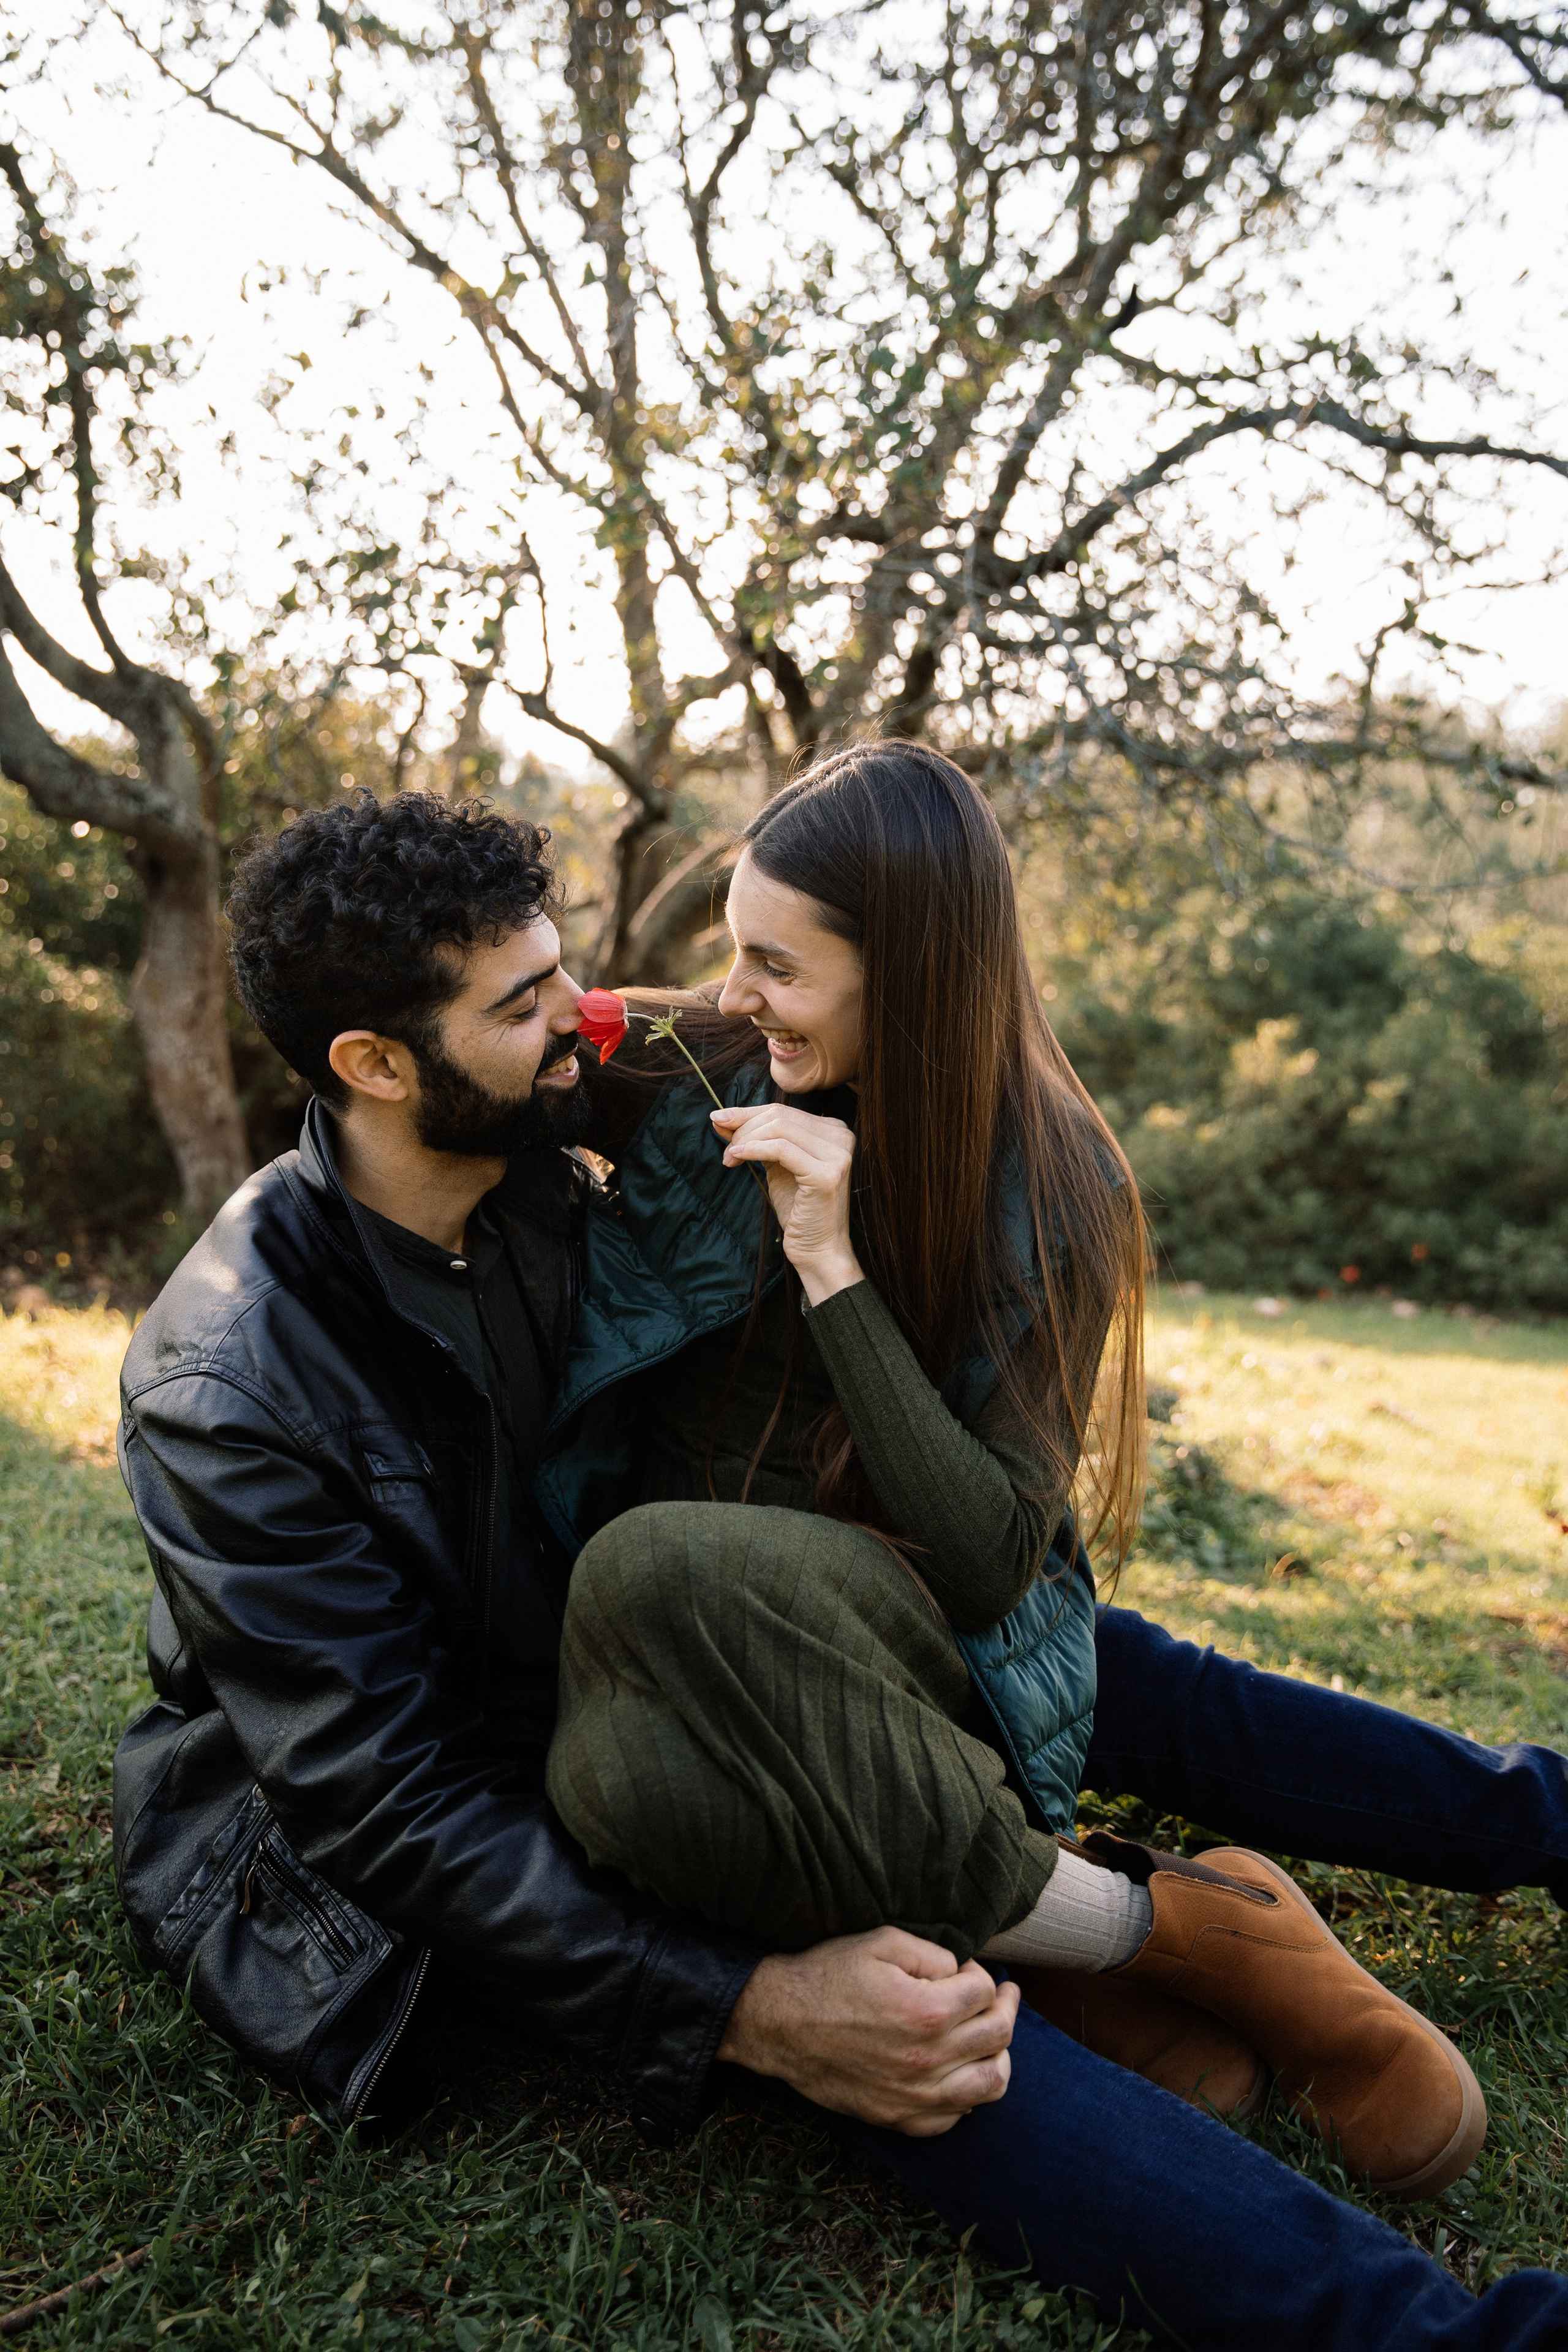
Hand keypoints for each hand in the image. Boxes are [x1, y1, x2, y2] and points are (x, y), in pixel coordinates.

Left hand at [710, 1103, 862, 1303]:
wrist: (818, 1249)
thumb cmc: (798, 1209)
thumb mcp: (776, 1166)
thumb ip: (757, 1139)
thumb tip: (722, 1118)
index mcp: (834, 1130)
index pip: (783, 1110)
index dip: (746, 1113)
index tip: (718, 1120)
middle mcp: (841, 1137)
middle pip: (779, 1115)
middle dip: (744, 1127)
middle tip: (725, 1149)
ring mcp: (837, 1155)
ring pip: (778, 1128)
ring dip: (746, 1140)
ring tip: (730, 1159)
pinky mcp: (826, 1174)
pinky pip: (781, 1149)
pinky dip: (753, 1149)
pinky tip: (738, 1157)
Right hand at [716, 1926, 1018, 2135]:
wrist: (779, 2022)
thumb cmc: (828, 1975)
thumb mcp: (882, 1942)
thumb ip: (934, 1954)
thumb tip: (963, 1972)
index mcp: (927, 2011)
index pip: (985, 1992)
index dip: (981, 1974)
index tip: (967, 1970)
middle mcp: (927, 2059)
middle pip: (998, 2037)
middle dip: (1007, 2009)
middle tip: (1005, 1997)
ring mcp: (914, 2095)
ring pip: (990, 2085)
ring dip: (1001, 2057)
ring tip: (995, 2040)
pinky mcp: (897, 2117)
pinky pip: (952, 2117)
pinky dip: (967, 2096)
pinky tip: (960, 2074)